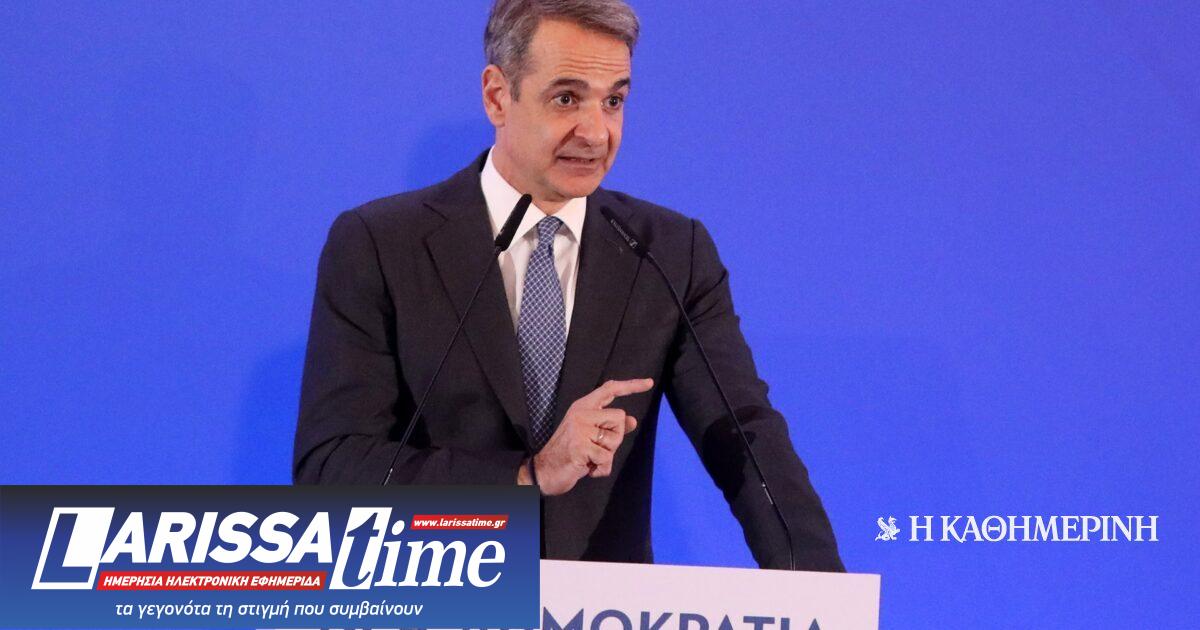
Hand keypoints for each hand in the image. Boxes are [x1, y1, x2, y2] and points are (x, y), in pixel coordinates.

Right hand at [528, 378, 652, 495]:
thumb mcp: (590, 437)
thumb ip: (610, 428)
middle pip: (620, 418)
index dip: (631, 385)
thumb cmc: (569, 454)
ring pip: (615, 439)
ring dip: (607, 456)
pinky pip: (606, 458)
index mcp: (583, 407)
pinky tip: (587, 468)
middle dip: (615, 438)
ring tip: (589, 458)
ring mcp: (579, 429)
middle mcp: (581, 413)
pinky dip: (601, 469)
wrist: (544, 472)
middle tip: (596, 449)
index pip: (610, 389)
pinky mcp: (580, 446)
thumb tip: (633, 421)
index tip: (649, 383)